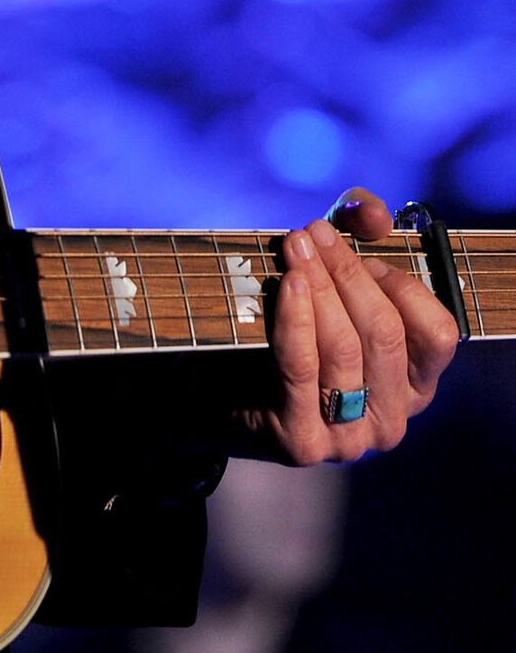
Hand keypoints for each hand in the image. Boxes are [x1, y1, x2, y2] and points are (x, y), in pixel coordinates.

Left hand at [231, 186, 459, 463]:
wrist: (215, 395)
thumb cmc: (283, 332)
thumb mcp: (326, 283)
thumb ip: (354, 238)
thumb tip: (372, 212)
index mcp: (413, 385)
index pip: (438, 334)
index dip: (403, 285)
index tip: (362, 251)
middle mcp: (392, 419)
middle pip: (384, 333)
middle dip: (347, 273)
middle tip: (312, 232)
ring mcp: (350, 437)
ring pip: (344, 348)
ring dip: (319, 288)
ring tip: (294, 246)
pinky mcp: (303, 441)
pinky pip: (303, 367)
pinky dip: (295, 319)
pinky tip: (287, 283)